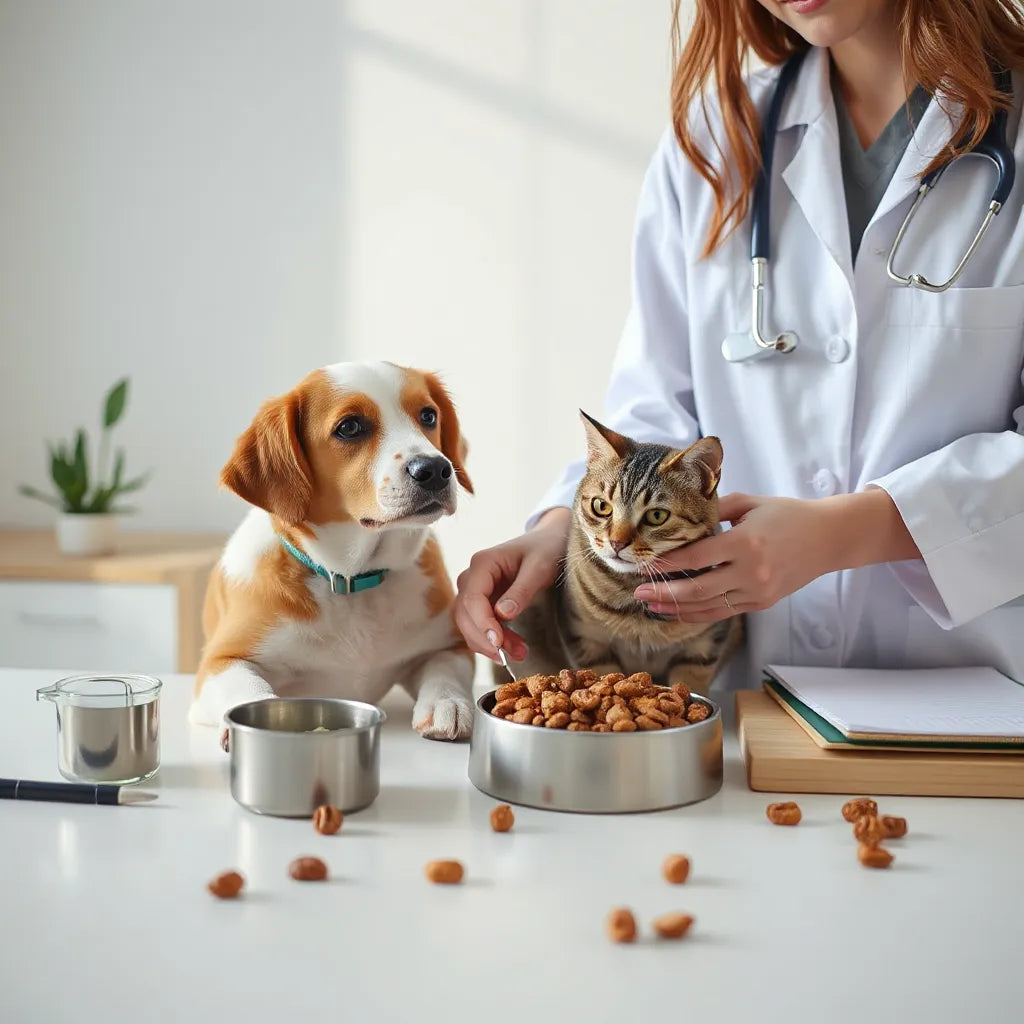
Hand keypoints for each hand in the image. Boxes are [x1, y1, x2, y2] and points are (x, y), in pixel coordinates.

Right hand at [454, 509, 570, 660]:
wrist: (548, 542)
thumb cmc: (545, 550)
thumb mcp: (539, 568)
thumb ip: (521, 590)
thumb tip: (503, 615)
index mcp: (482, 563)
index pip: (472, 599)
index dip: (483, 623)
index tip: (499, 642)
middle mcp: (472, 576)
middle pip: (465, 615)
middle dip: (486, 638)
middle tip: (515, 654)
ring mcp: (475, 590)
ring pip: (469, 624)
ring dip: (489, 643)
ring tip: (520, 653)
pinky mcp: (483, 602)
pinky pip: (479, 625)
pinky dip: (492, 640)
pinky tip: (513, 647)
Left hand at [632, 489, 918, 621]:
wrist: (828, 538)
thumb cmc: (787, 514)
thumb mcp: (750, 504)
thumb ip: (714, 509)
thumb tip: (679, 511)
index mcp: (746, 543)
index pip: (697, 557)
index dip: (668, 564)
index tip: (644, 564)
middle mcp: (751, 572)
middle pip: (698, 589)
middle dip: (664, 592)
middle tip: (638, 591)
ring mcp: (757, 591)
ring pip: (708, 606)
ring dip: (676, 608)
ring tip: (651, 604)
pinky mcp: (761, 603)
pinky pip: (723, 613)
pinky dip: (697, 614)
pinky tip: (677, 611)